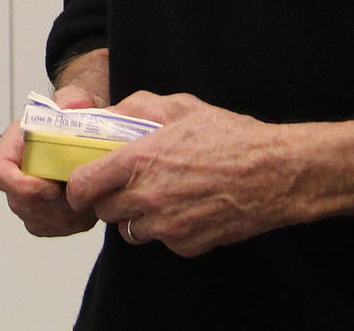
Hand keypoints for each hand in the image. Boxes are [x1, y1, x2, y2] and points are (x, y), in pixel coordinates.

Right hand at [0, 84, 104, 237]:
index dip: (21, 185)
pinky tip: (90, 202)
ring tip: (90, 192)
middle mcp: (12, 179)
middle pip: (22, 204)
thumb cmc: (71, 119)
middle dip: (55, 202)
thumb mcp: (74, 99)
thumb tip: (71, 106)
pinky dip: (76, 221)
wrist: (80, 135)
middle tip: (84, 189)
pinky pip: (56, 229)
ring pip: (41, 221)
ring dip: (68, 212)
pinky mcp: (44, 220)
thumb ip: (72, 98)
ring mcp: (26, 203)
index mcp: (10, 149)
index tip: (51, 185)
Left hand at [67, 92, 320, 257]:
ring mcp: (167, 226)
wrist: (275, 172)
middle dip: (110, 198)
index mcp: (139, 161)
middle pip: (104, 211)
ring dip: (137, 216)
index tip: (82, 184)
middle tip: (128, 183)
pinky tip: (186, 206)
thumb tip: (101, 115)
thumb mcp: (178, 107)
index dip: (78, 186)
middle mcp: (148, 198)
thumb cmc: (230, 137)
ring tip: (161, 193)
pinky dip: (167, 228)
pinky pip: (162, 240)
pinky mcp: (186, 245)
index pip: (84, 185)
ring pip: (130, 230)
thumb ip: (133, 110)